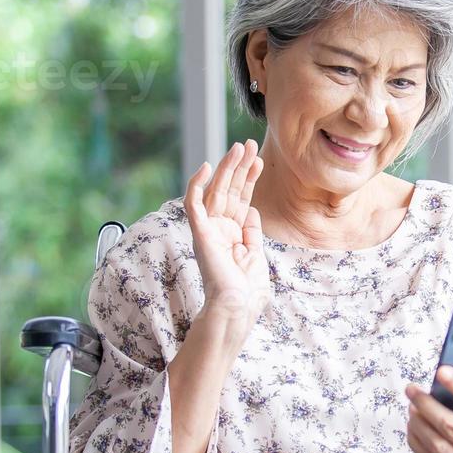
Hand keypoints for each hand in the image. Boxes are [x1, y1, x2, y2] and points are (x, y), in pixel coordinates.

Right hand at [184, 140, 270, 339]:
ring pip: (216, 191)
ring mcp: (209, 230)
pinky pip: (194, 204)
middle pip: (229, 190)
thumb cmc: (247, 291)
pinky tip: (207, 166)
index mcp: (233, 234)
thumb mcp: (256, 256)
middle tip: (248, 144)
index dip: (249, 179)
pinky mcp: (200, 233)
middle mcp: (219, 229)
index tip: (259, 159)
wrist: (237, 308)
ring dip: (227, 168)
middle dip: (239, 167)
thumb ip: (252, 232)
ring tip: (239, 147)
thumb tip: (251, 210)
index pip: (241, 199)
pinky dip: (197, 185)